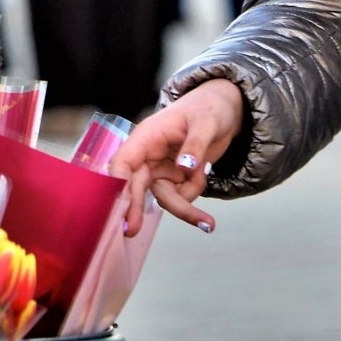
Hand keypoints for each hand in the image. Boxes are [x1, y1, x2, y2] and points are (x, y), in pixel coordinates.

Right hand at [110, 79, 243, 235]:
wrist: (225, 111)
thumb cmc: (209, 109)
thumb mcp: (206, 122)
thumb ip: (195, 145)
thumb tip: (185, 168)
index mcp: (147, 136)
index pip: (124, 160)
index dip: (117, 181)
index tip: (116, 202)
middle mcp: (148, 154)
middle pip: (136, 184)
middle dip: (135, 208)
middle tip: (130, 231)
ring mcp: (160, 167)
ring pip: (163, 196)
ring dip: (184, 209)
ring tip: (209, 223)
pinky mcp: (174, 177)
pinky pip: (182, 195)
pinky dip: (195, 190)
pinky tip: (206, 172)